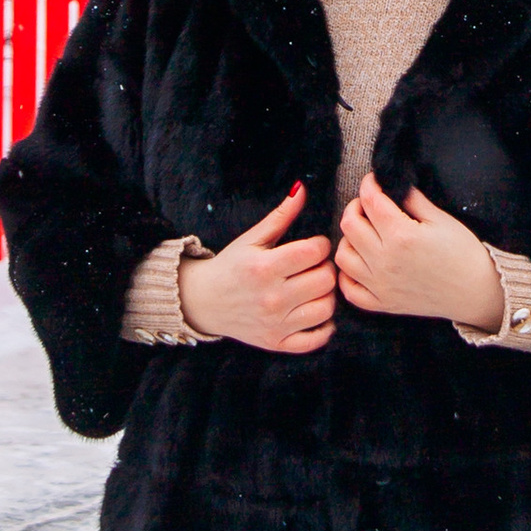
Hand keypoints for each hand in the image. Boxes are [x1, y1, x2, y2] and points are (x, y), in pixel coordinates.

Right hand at [176, 186, 335, 353]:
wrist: (203, 301)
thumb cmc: (231, 266)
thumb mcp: (252, 238)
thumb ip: (280, 216)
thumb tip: (301, 188)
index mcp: (264, 268)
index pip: (314, 252)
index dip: (320, 245)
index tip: (313, 246)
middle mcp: (272, 298)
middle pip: (325, 280)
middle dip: (325, 268)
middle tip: (315, 266)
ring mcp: (275, 323)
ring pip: (326, 308)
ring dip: (327, 295)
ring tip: (315, 287)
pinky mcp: (277, 342)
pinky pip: (316, 340)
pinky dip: (324, 327)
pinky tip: (316, 312)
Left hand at [335, 177, 501, 329]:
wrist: (476, 292)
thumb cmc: (463, 253)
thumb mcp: (441, 219)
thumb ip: (412, 199)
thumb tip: (391, 184)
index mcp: (401, 235)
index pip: (371, 201)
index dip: (369, 184)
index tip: (373, 180)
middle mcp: (385, 261)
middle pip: (349, 224)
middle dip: (356, 207)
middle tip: (369, 205)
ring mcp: (380, 285)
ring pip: (343, 255)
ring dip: (349, 239)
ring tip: (364, 233)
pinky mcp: (382, 303)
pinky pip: (348, 289)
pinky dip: (347, 275)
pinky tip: (360, 263)